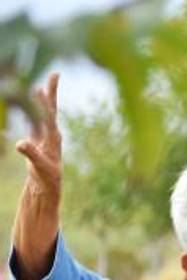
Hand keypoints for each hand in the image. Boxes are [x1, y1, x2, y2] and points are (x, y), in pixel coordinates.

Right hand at [14, 73, 62, 204]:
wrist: (48, 186)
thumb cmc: (47, 178)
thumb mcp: (41, 167)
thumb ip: (32, 154)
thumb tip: (20, 143)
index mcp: (53, 139)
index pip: (48, 117)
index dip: (44, 103)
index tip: (39, 89)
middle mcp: (52, 134)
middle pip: (51, 110)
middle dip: (52, 92)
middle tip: (56, 74)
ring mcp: (45, 135)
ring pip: (43, 113)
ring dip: (44, 98)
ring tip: (42, 84)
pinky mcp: (38, 138)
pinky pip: (35, 119)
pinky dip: (33, 108)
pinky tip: (32, 98)